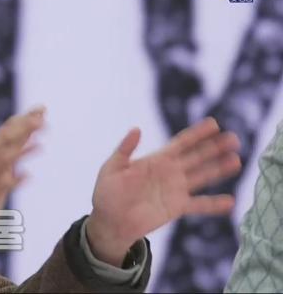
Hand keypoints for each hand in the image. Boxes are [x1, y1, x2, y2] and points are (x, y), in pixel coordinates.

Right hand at [0, 107, 44, 230]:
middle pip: (5, 139)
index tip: (43, 108)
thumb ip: (19, 141)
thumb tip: (38, 119)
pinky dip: (14, 179)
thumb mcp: (3, 158)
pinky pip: (1, 185)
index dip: (25, 117)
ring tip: (41, 146)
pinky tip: (28, 175)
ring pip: (3, 159)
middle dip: (23, 128)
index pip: (9, 127)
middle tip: (41, 120)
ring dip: (22, 151)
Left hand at [86, 117, 241, 265]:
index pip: (181, 143)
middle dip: (215, 147)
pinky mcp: (177, 207)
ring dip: (219, 169)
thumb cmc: (107, 193)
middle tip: (234, 138)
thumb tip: (136, 129)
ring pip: (202, 176)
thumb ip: (125, 149)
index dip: (197, 134)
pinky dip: (214, 204)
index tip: (214, 124)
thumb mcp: (112, 167)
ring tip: (237, 161)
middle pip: (197, 156)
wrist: (109, 221)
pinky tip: (230, 202)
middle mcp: (170, 172)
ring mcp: (175, 189)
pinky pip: (199, 205)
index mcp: (156, 160)